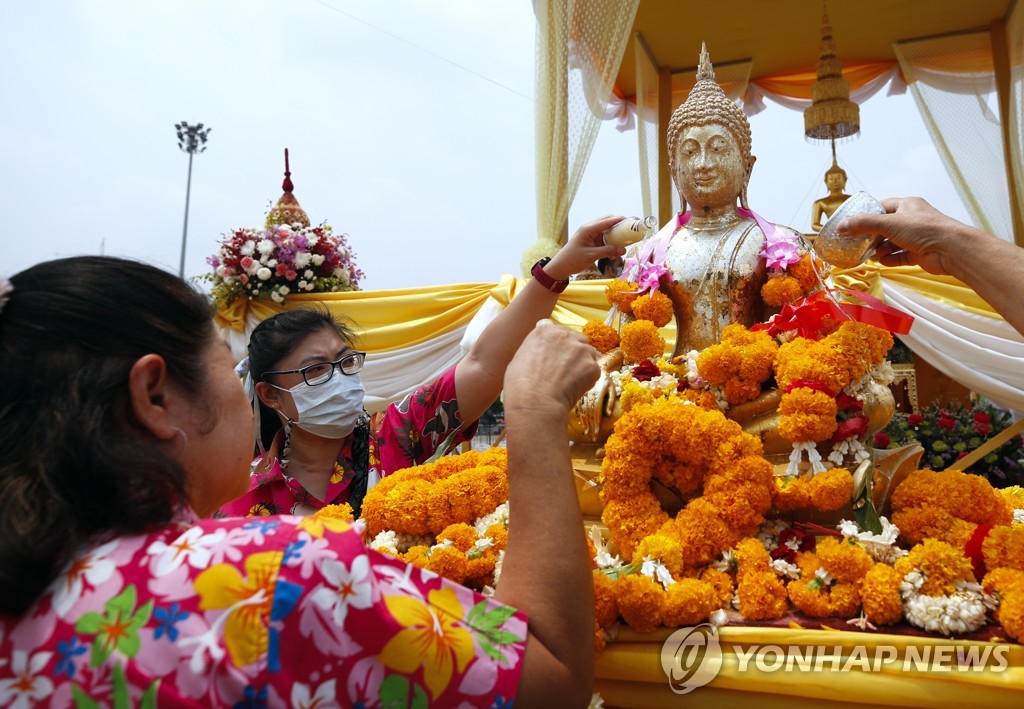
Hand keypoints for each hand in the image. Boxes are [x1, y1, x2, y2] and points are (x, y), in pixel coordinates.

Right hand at [504, 321, 599, 413]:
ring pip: (589, 354)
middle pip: (578, 339)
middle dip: (575, 352)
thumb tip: (541, 350)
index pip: (561, 332)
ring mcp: (580, 349)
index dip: (561, 346)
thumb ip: (535, 347)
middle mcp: (564, 335)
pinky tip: (574, 388)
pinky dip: (588, 379)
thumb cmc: (521, 384)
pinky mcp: (592, 366)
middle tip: (567, 369)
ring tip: (571, 381)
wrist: (535, 401)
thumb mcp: (520, 356)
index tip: (558, 357)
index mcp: (545, 331)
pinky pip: (594, 371)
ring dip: (583, 364)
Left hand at [544, 215, 627, 280]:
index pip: (606, 221)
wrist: (561, 267)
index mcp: (588, 229)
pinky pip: (603, 238)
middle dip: (618, 224)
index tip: (630, 220)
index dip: (619, 220)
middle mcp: (589, 229)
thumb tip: (623, 250)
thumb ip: (608, 251)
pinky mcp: (591, 241)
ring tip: (626, 239)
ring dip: (615, 234)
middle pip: (607, 221)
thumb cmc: (573, 260)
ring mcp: (590, 234)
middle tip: (630, 229)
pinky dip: (610, 242)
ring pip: (606, 229)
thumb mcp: (591, 256)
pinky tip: (615, 251)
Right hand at [837, 197, 970, 275]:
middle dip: (873, 236)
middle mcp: (912, 220)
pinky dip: (891, 259)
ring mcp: (916, 237)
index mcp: (907, 205)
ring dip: (882, 250)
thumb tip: (840, 227)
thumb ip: (863, 224)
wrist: (950, 249)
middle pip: (886, 227)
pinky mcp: (919, 253)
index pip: (883, 206)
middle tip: (861, 242)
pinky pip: (900, 256)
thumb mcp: (889, 223)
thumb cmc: (923, 229)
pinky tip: (884, 262)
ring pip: (892, 243)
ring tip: (875, 254)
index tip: (855, 224)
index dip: (869, 214)